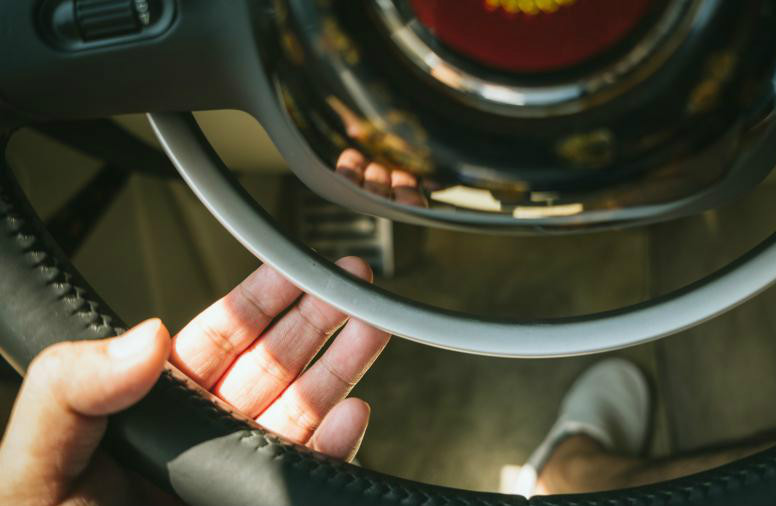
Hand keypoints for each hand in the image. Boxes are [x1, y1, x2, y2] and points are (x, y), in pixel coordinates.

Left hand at [0, 258, 389, 505]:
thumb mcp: (32, 465)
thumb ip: (72, 388)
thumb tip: (143, 335)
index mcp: (155, 410)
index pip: (217, 337)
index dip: (260, 297)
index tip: (294, 268)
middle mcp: (206, 437)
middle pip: (276, 361)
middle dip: (317, 317)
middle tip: (352, 282)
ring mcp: (238, 474)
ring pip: (306, 408)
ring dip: (343, 367)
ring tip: (373, 327)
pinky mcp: (264, 501)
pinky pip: (311, 468)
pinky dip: (340, 441)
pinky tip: (353, 414)